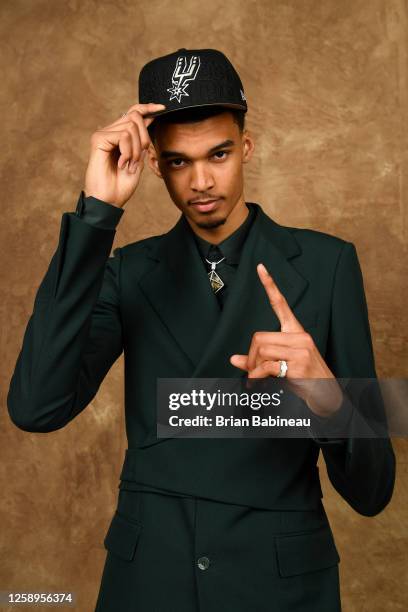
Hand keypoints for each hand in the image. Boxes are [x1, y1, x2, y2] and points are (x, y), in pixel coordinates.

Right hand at [84, 102, 165, 207]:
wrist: (108, 201)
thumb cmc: (121, 186)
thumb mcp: (138, 162)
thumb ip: (141, 144)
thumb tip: (149, 121)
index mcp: (120, 136)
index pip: (134, 112)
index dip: (148, 107)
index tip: (162, 108)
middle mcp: (110, 132)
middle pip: (135, 116)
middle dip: (144, 138)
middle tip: (138, 159)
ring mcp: (103, 134)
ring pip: (131, 126)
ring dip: (135, 149)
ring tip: (128, 165)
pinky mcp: (98, 139)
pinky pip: (123, 135)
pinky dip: (128, 151)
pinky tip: (122, 164)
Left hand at [229, 263, 343, 417]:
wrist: (327, 396)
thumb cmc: (304, 379)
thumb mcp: (282, 366)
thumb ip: (258, 361)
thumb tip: (233, 359)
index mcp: (296, 332)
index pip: (281, 304)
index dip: (270, 285)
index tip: (260, 267)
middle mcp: (300, 336)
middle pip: (259, 337)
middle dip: (250, 357)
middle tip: (251, 372)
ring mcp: (301, 349)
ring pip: (261, 351)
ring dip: (253, 369)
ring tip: (257, 379)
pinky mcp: (299, 365)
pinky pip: (267, 366)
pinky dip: (258, 377)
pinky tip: (260, 383)